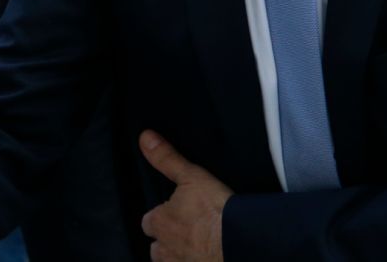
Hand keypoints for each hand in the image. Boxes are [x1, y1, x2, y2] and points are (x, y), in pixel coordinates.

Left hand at [138, 130, 230, 261]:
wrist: (242, 243)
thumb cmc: (216, 210)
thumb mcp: (191, 176)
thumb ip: (166, 158)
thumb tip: (145, 137)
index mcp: (159, 223)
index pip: (149, 222)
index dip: (161, 218)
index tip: (176, 215)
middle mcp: (164, 250)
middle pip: (157, 249)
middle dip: (168, 242)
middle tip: (189, 234)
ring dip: (179, 257)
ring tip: (197, 249)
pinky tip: (207, 258)